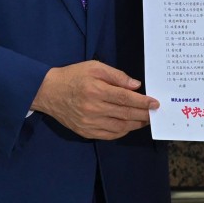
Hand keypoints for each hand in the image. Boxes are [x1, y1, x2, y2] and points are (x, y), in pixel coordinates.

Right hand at [31, 60, 158, 139]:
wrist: (48, 92)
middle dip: (143, 114)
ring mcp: (89, 123)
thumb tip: (135, 86)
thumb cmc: (73, 76)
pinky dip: (122, 132)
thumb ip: (116, 75)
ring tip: (145, 120)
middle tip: (154, 113)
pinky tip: (128, 126)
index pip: (125, 98)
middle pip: (125, 114)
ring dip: (135, 125)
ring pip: (119, 127)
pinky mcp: (85, 132)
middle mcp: (93, 108)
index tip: (155, 103)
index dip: (142, 102)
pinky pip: (109, 135)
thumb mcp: (94, 67)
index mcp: (96, 90)